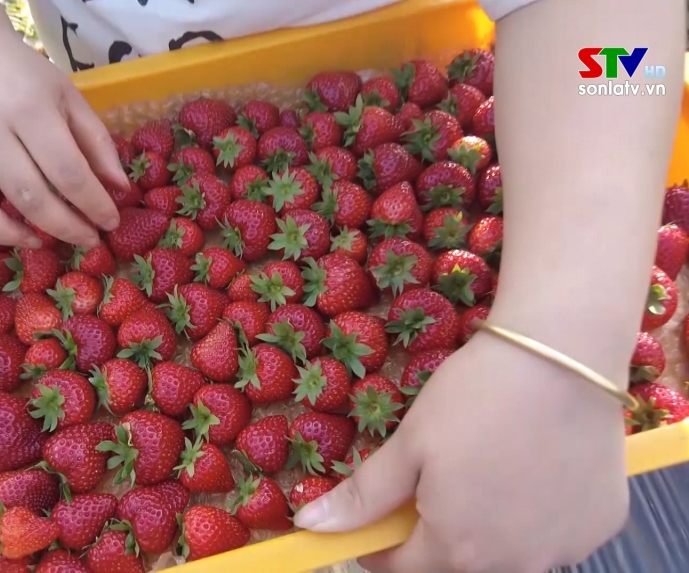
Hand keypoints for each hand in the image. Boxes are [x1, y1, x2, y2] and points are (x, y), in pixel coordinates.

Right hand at [0, 34, 126, 248]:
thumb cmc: (30, 80)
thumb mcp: (72, 101)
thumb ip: (97, 145)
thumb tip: (119, 191)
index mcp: (29, 111)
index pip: (66, 171)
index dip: (92, 204)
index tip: (109, 223)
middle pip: (26, 194)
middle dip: (63, 225)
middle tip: (87, 239)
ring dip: (3, 232)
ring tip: (35, 242)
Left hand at [294, 332, 628, 572]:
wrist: (563, 356)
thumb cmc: (475, 398)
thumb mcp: (410, 444)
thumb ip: (363, 496)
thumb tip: (308, 526)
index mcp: (457, 549)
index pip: (401, 570)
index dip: (379, 544)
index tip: (377, 513)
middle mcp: (515, 565)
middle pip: (458, 564)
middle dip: (437, 532)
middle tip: (438, 476)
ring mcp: (564, 549)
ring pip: (509, 552)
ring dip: (489, 525)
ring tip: (489, 465)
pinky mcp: (601, 525)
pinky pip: (555, 533)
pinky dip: (538, 513)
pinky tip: (534, 466)